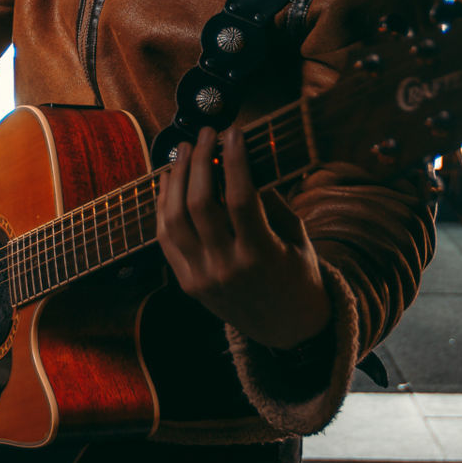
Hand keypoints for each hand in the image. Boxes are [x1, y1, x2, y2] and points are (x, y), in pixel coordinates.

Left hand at [156, 125, 330, 348]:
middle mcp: (227, 268)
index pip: (241, 198)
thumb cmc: (298, 275)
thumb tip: (244, 161)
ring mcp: (202, 278)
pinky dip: (163, 206)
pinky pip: (166, 239)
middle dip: (201, 160)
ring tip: (185, 151)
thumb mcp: (296, 238)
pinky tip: (170, 181)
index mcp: (261, 256)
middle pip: (200, 204)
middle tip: (207, 134)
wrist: (287, 329)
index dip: (234, 160)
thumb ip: (271, 202)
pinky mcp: (187, 284)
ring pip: (174, 219)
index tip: (233, 133)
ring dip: (176, 178)